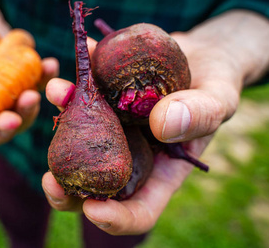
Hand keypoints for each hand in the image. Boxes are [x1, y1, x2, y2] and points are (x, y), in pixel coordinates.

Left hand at [42, 10, 268, 234]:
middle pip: (94, 185)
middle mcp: (129, 152)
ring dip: (62, 117)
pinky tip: (84, 50)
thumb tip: (162, 125)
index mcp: (160, 169)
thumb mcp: (219, 99)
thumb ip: (201, 114)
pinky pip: (84, 93)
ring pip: (79, 137)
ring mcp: (112, 126)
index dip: (115, 219)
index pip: (138, 209)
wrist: (200, 56)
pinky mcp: (103, 98)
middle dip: (67, 188)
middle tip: (49, 179)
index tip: (94, 209)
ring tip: (57, 90)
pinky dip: (78, 75)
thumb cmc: (215, 86)